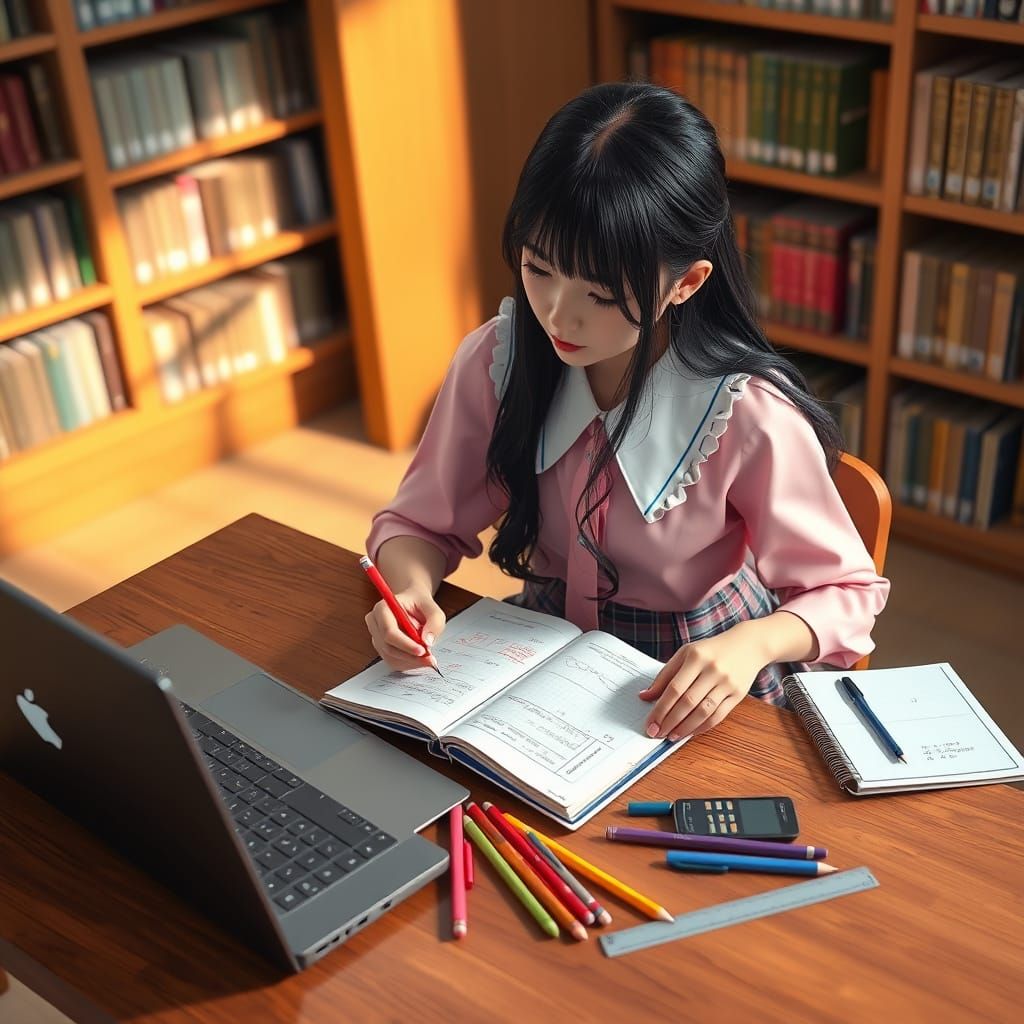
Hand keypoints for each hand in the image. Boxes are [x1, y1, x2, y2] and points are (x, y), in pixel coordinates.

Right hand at [365, 586, 445, 671]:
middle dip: (411, 656)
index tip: (422, 651)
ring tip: (428, 657)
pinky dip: (409, 663)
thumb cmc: (420, 604)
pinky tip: (420, 659)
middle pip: (388, 647)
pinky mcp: (381, 648)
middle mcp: (375, 623)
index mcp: (383, 608)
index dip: (405, 644)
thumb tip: (427, 642)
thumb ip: (434, 623)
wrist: (414, 604)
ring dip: (411, 661)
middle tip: (430, 659)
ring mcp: (376, 637)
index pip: (389, 632)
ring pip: (391, 657)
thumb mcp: (433, 609)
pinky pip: (393, 662)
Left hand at [639, 626, 765, 739]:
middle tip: (657, 733)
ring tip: (671, 736)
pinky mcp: (738, 694)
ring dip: (685, 728)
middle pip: (687, 702)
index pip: (674, 688)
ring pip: (703, 712)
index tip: (650, 723)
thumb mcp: (686, 654)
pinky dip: (702, 727)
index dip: (660, 709)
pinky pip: (718, 716)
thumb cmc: (711, 650)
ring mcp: (727, 683)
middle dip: (669, 721)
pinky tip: (690, 732)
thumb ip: (665, 675)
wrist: (748, 645)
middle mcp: (712, 669)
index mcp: (696, 656)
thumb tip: (645, 696)